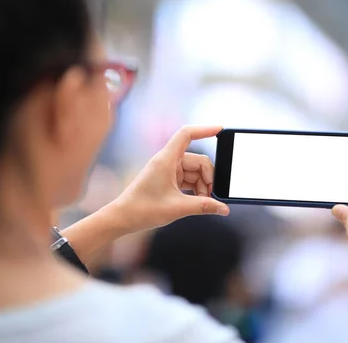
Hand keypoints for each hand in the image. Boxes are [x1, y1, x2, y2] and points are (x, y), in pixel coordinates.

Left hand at [111, 125, 229, 232]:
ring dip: (202, 186)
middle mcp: (168, 161)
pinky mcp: (168, 179)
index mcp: (166, 160)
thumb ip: (204, 206)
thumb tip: (223, 209)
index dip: (204, 129)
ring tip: (203, 203)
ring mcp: (168, 170)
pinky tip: (197, 201)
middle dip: (208, 178)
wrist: (123, 218)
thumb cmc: (143, 209)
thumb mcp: (178, 208)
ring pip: (195, 172)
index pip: (187, 134)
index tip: (220, 130)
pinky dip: (195, 189)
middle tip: (210, 197)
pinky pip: (188, 179)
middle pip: (198, 160)